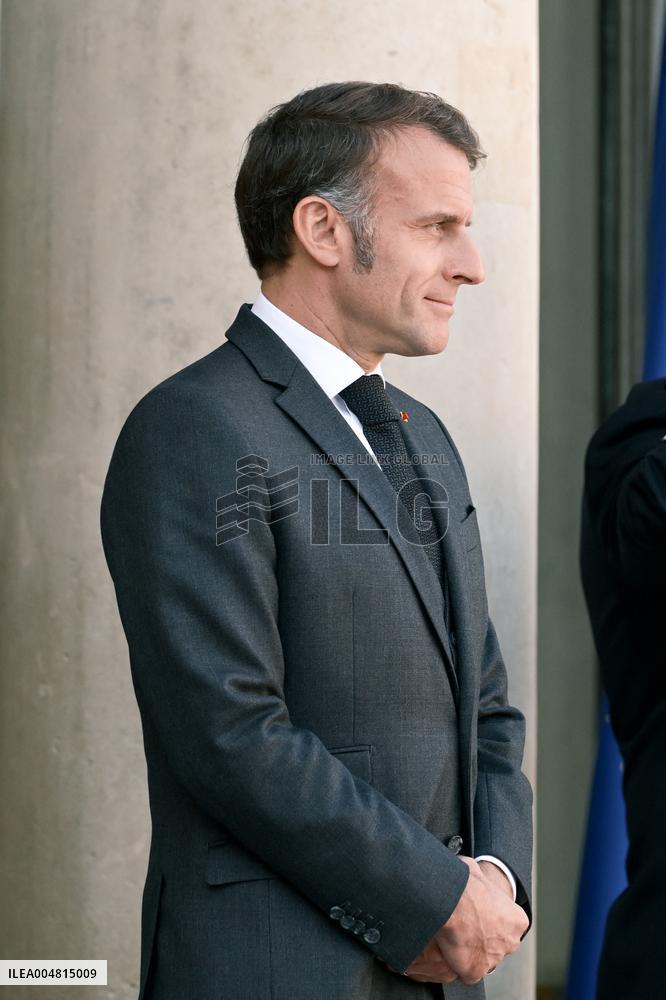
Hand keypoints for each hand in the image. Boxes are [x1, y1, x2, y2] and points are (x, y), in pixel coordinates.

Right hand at [389, 856, 527, 984]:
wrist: (451, 903)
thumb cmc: (464, 885)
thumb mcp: (476, 871)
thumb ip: (480, 880)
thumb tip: (470, 870)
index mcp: (517, 920)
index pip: (507, 925)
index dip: (490, 919)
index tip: (477, 914)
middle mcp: (510, 942)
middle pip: (497, 943)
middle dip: (484, 937)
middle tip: (465, 926)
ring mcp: (494, 959)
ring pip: (482, 958)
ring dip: (470, 950)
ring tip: (453, 937)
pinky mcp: (475, 972)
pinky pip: (466, 971)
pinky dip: (457, 963)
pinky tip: (448, 949)